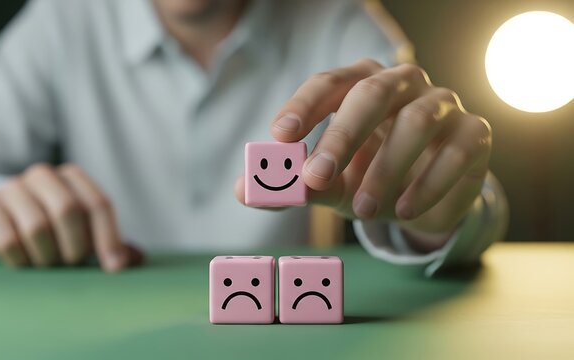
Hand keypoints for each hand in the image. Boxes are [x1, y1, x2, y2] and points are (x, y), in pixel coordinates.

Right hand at [0, 163, 142, 270]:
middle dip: (75, 247)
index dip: (110, 238)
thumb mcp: (82, 230)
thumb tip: (136, 260)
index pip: (99, 204)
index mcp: (73, 177)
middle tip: (73, 266)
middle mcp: (44, 175)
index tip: (115, 268)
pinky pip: (9, 241)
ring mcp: (12, 188)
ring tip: (49, 267)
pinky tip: (25, 265)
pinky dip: (22, 261)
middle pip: (68, 210)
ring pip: (37, 227)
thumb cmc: (52, 227)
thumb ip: (109, 243)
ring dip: (48, 257)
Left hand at [236, 60, 491, 250]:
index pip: (329, 83)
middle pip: (371, 93)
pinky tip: (404, 210)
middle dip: (342, 136)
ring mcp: (442, 103)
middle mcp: (402, 83)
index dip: (304, 105)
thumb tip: (242, 189)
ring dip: (385, 168)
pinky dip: (429, 183)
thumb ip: (292, 185)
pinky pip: (456, 150)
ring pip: (416, 121)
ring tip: (363, 211)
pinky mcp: (475, 132)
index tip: (279, 136)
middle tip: (316, 177)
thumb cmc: (367, 177)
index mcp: (360, 84)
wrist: (422, 199)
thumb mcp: (330, 183)